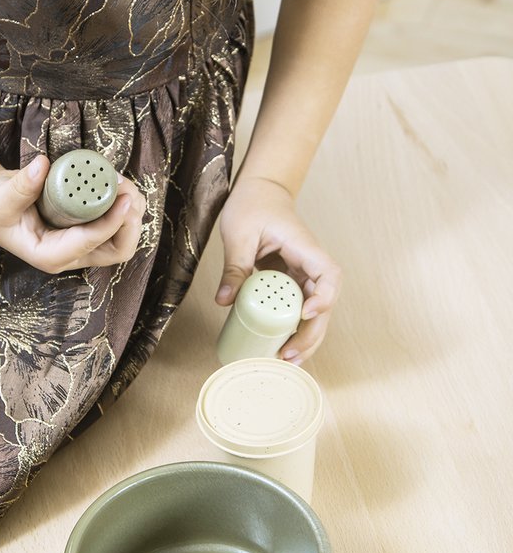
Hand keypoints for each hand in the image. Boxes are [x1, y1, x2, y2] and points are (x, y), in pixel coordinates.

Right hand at [0, 155, 145, 272]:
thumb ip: (20, 185)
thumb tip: (41, 166)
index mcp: (50, 255)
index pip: (90, 243)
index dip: (111, 223)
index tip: (123, 198)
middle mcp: (71, 253)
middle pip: (118, 249)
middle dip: (129, 220)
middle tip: (124, 188)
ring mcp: (82, 242)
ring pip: (123, 236)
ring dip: (131, 209)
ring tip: (119, 179)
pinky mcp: (87, 227)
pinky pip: (117, 221)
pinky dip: (123, 201)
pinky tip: (113, 179)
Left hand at [215, 176, 340, 363]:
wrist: (259, 192)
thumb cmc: (252, 205)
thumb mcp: (239, 233)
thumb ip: (235, 266)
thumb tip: (224, 300)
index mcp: (304, 246)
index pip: (329, 274)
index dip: (324, 297)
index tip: (305, 313)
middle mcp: (310, 263)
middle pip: (325, 302)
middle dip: (312, 333)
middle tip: (288, 354)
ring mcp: (303, 273)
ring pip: (315, 310)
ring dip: (305, 337)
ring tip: (286, 359)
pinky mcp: (293, 281)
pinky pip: (298, 308)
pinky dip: (292, 328)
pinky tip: (279, 346)